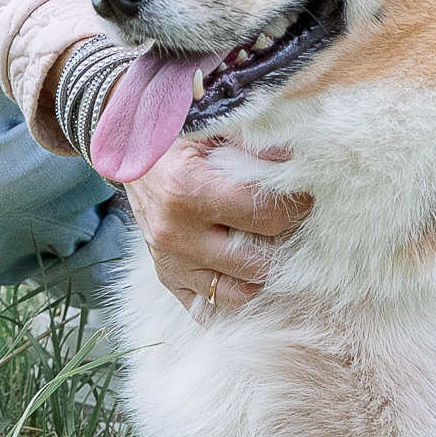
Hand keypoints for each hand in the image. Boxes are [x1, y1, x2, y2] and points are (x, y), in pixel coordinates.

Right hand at [125, 136, 311, 315]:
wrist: (129, 154)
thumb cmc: (175, 138)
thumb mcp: (211, 128)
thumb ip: (252, 143)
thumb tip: (295, 163)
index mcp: (188, 191)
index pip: (265, 217)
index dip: (296, 207)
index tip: (306, 196)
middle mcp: (176, 234)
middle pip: (257, 261)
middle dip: (284, 243)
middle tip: (295, 223)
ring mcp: (169, 261)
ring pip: (238, 293)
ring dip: (263, 274)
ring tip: (274, 248)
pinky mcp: (166, 277)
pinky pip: (207, 307)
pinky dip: (233, 296)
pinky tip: (248, 274)